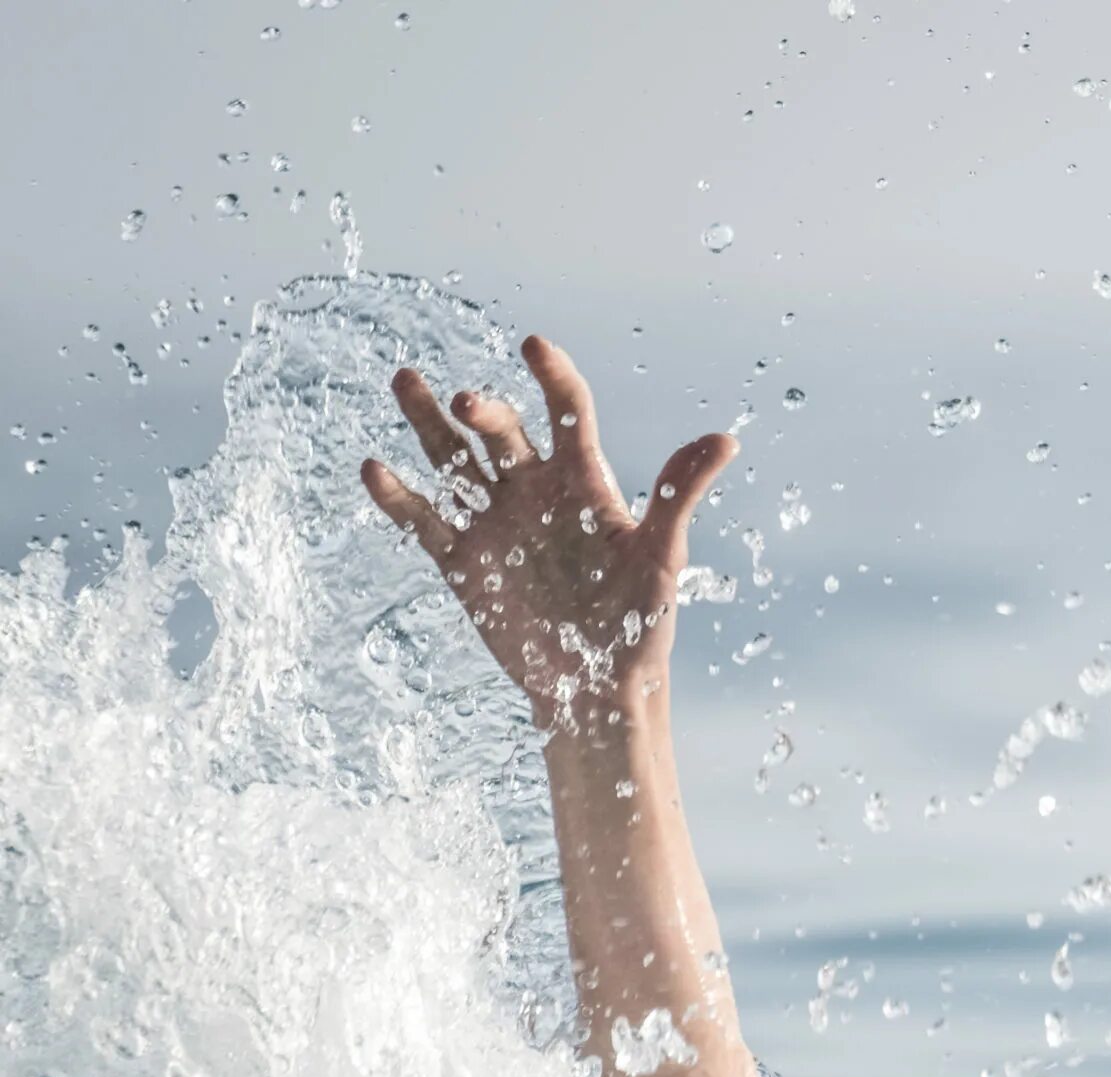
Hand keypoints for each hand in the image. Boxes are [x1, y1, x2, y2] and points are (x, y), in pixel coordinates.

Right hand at [359, 335, 734, 725]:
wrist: (598, 687)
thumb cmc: (641, 623)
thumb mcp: (663, 559)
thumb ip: (679, 496)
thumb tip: (725, 440)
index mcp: (583, 481)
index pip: (568, 412)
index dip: (552, 377)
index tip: (534, 345)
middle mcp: (533, 491)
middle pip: (501, 431)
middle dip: (485, 412)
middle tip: (470, 402)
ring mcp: (494, 522)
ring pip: (452, 459)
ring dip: (427, 422)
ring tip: (406, 382)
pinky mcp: (462, 562)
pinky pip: (424, 521)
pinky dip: (398, 497)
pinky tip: (375, 469)